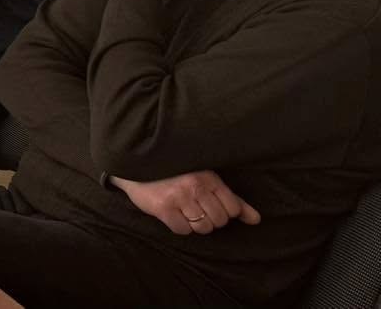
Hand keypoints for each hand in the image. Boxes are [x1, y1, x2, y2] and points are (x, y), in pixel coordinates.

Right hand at [111, 170, 260, 234]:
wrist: (137, 165)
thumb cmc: (176, 173)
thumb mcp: (206, 180)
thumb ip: (232, 199)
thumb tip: (256, 220)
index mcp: (209, 178)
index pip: (233, 209)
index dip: (224, 212)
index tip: (211, 206)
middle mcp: (195, 187)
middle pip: (219, 221)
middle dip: (210, 220)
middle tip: (196, 209)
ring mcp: (179, 197)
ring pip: (202, 228)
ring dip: (195, 224)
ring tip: (184, 211)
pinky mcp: (163, 208)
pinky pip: (182, 230)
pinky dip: (179, 227)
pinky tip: (173, 214)